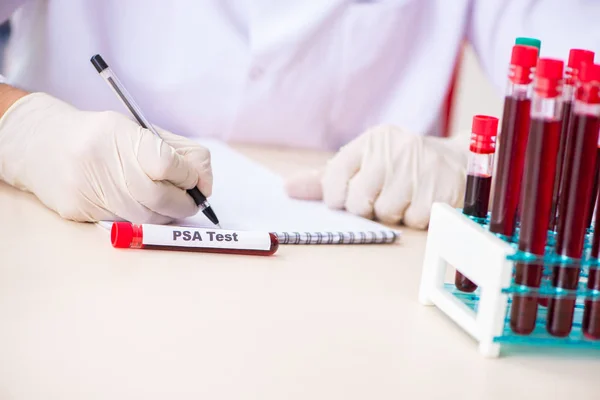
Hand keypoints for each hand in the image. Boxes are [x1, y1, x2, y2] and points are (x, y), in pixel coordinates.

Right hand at [0, 92, 212, 222]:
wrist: (40, 143)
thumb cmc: (100, 136)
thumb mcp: (137, 129)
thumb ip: (176, 152)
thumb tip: (204, 182)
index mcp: (119, 134)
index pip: (168, 164)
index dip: (188, 175)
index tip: (192, 178)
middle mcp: (101, 163)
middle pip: (161, 198)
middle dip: (185, 203)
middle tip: (191, 200)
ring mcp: (87, 190)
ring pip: (146, 217)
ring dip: (168, 214)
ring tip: (170, 203)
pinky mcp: (79, 211)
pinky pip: (125, 223)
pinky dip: (142, 218)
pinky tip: (140, 205)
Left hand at [285, 124, 468, 228]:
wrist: (456, 162)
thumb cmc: (400, 167)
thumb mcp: (365, 163)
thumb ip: (326, 179)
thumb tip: (287, 189)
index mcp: (371, 141)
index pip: (335, 176)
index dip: (338, 197)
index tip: (349, 197)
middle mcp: (393, 150)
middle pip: (358, 201)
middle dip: (367, 208)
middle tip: (382, 198)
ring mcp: (418, 169)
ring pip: (386, 213)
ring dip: (393, 214)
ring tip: (405, 197)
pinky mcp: (439, 190)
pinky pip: (413, 221)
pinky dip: (415, 219)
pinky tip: (422, 202)